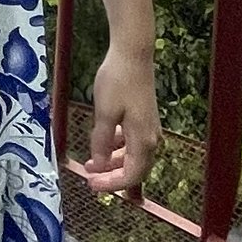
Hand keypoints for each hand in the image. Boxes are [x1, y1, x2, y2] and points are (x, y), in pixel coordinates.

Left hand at [78, 42, 160, 196]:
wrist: (133, 54)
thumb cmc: (118, 81)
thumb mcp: (104, 114)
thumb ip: (101, 142)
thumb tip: (99, 166)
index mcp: (143, 141)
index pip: (131, 175)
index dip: (111, 185)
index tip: (92, 186)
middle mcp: (150, 138)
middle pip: (134, 169)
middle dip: (112, 177)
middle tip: (90, 180)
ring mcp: (148, 128)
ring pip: (132, 156)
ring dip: (112, 163)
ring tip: (91, 164)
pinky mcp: (143, 118)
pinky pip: (131, 142)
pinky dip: (117, 148)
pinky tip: (102, 144)